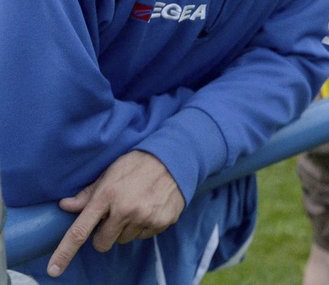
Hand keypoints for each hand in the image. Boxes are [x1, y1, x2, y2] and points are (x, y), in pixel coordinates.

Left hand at [48, 150, 184, 277]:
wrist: (174, 158)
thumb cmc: (137, 164)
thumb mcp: (109, 173)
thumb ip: (88, 193)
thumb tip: (65, 206)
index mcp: (107, 196)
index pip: (80, 231)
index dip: (65, 253)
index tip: (54, 270)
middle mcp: (125, 210)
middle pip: (102, 243)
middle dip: (104, 234)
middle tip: (114, 215)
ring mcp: (145, 217)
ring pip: (124, 240)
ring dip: (126, 229)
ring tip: (136, 206)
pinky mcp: (162, 222)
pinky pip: (144, 235)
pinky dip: (144, 226)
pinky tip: (149, 207)